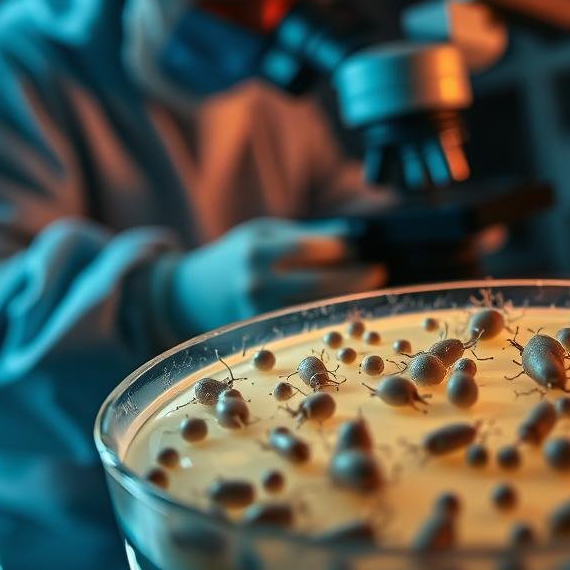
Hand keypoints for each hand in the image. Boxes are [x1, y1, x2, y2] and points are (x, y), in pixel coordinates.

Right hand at [165, 218, 385, 332]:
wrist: (191, 294)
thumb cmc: (235, 256)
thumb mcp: (264, 234)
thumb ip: (308, 235)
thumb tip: (354, 234)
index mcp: (257, 251)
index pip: (310, 248)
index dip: (341, 249)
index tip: (362, 247)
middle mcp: (256, 284)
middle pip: (319, 283)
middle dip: (355, 277)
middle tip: (379, 271)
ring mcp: (259, 315)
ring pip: (316, 308)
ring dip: (346, 298)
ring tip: (367, 288)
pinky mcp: (262, 336)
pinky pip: (303, 325)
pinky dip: (326, 315)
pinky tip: (342, 308)